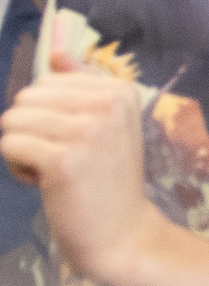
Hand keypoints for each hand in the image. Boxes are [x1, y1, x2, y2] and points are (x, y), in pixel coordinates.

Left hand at [0, 51, 164, 285]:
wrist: (121, 233)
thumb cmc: (107, 179)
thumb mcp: (104, 124)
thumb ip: (81, 85)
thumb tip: (57, 51)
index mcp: (119, 91)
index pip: (48, 81)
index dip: (49, 113)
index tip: (76, 140)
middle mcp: (107, 104)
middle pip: (26, 97)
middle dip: (31, 130)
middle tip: (63, 158)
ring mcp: (87, 131)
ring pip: (12, 120)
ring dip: (22, 150)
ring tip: (53, 170)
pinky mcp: (63, 160)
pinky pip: (9, 145)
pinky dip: (18, 169)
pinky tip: (45, 184)